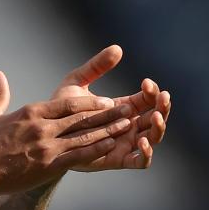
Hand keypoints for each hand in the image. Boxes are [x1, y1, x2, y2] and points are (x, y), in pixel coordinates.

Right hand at [0, 70, 134, 193]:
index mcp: (32, 112)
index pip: (68, 104)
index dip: (90, 103)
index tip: (107, 101)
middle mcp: (43, 126)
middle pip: (81, 116)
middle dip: (107, 113)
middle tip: (127, 109)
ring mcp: (47, 145)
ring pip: (84, 134)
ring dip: (108, 129)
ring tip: (126, 126)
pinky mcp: (49, 164)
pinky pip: (79, 155)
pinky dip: (96, 148)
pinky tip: (111, 145)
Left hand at [51, 45, 170, 169]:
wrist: (45, 135)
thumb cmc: (61, 108)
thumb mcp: (78, 82)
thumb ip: (96, 67)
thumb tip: (117, 48)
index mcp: (124, 108)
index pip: (147, 99)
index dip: (152, 92)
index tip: (146, 83)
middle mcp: (129, 126)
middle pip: (156, 117)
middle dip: (162, 107)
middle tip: (163, 97)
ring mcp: (125, 144)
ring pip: (153, 138)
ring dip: (158, 128)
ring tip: (155, 116)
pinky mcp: (117, 160)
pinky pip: (139, 162)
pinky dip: (146, 154)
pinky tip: (143, 141)